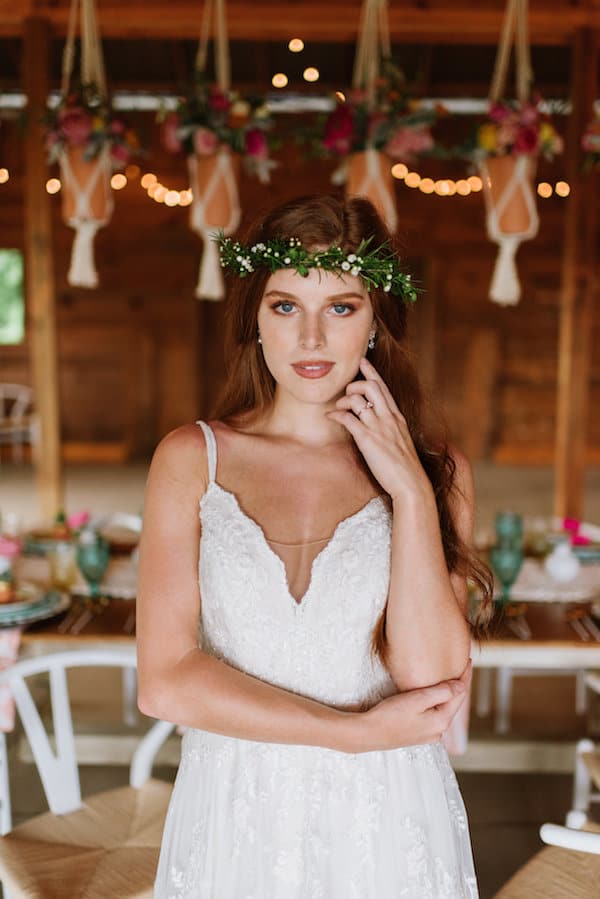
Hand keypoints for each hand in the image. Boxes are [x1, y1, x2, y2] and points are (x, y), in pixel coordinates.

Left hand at [326, 357, 431, 502]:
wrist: (411, 483)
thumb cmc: (405, 467)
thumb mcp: (400, 441)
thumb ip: (390, 429)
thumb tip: (379, 424)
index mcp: (397, 417)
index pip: (384, 388)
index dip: (372, 372)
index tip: (363, 361)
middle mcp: (388, 418)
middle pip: (371, 386)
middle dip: (355, 384)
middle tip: (347, 392)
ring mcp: (378, 427)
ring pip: (358, 399)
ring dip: (343, 400)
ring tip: (338, 408)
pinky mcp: (368, 439)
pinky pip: (348, 418)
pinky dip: (336, 414)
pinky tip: (331, 417)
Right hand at [346, 660, 471, 752]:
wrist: (368, 733)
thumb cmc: (390, 715)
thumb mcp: (417, 699)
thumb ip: (441, 692)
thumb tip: (461, 686)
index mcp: (441, 722)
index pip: (460, 695)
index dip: (465, 677)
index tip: (468, 661)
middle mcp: (438, 731)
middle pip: (454, 704)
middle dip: (458, 686)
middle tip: (460, 667)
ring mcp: (428, 734)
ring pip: (443, 709)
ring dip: (447, 694)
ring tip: (449, 678)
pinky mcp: (418, 734)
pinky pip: (434, 715)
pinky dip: (436, 703)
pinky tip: (433, 696)